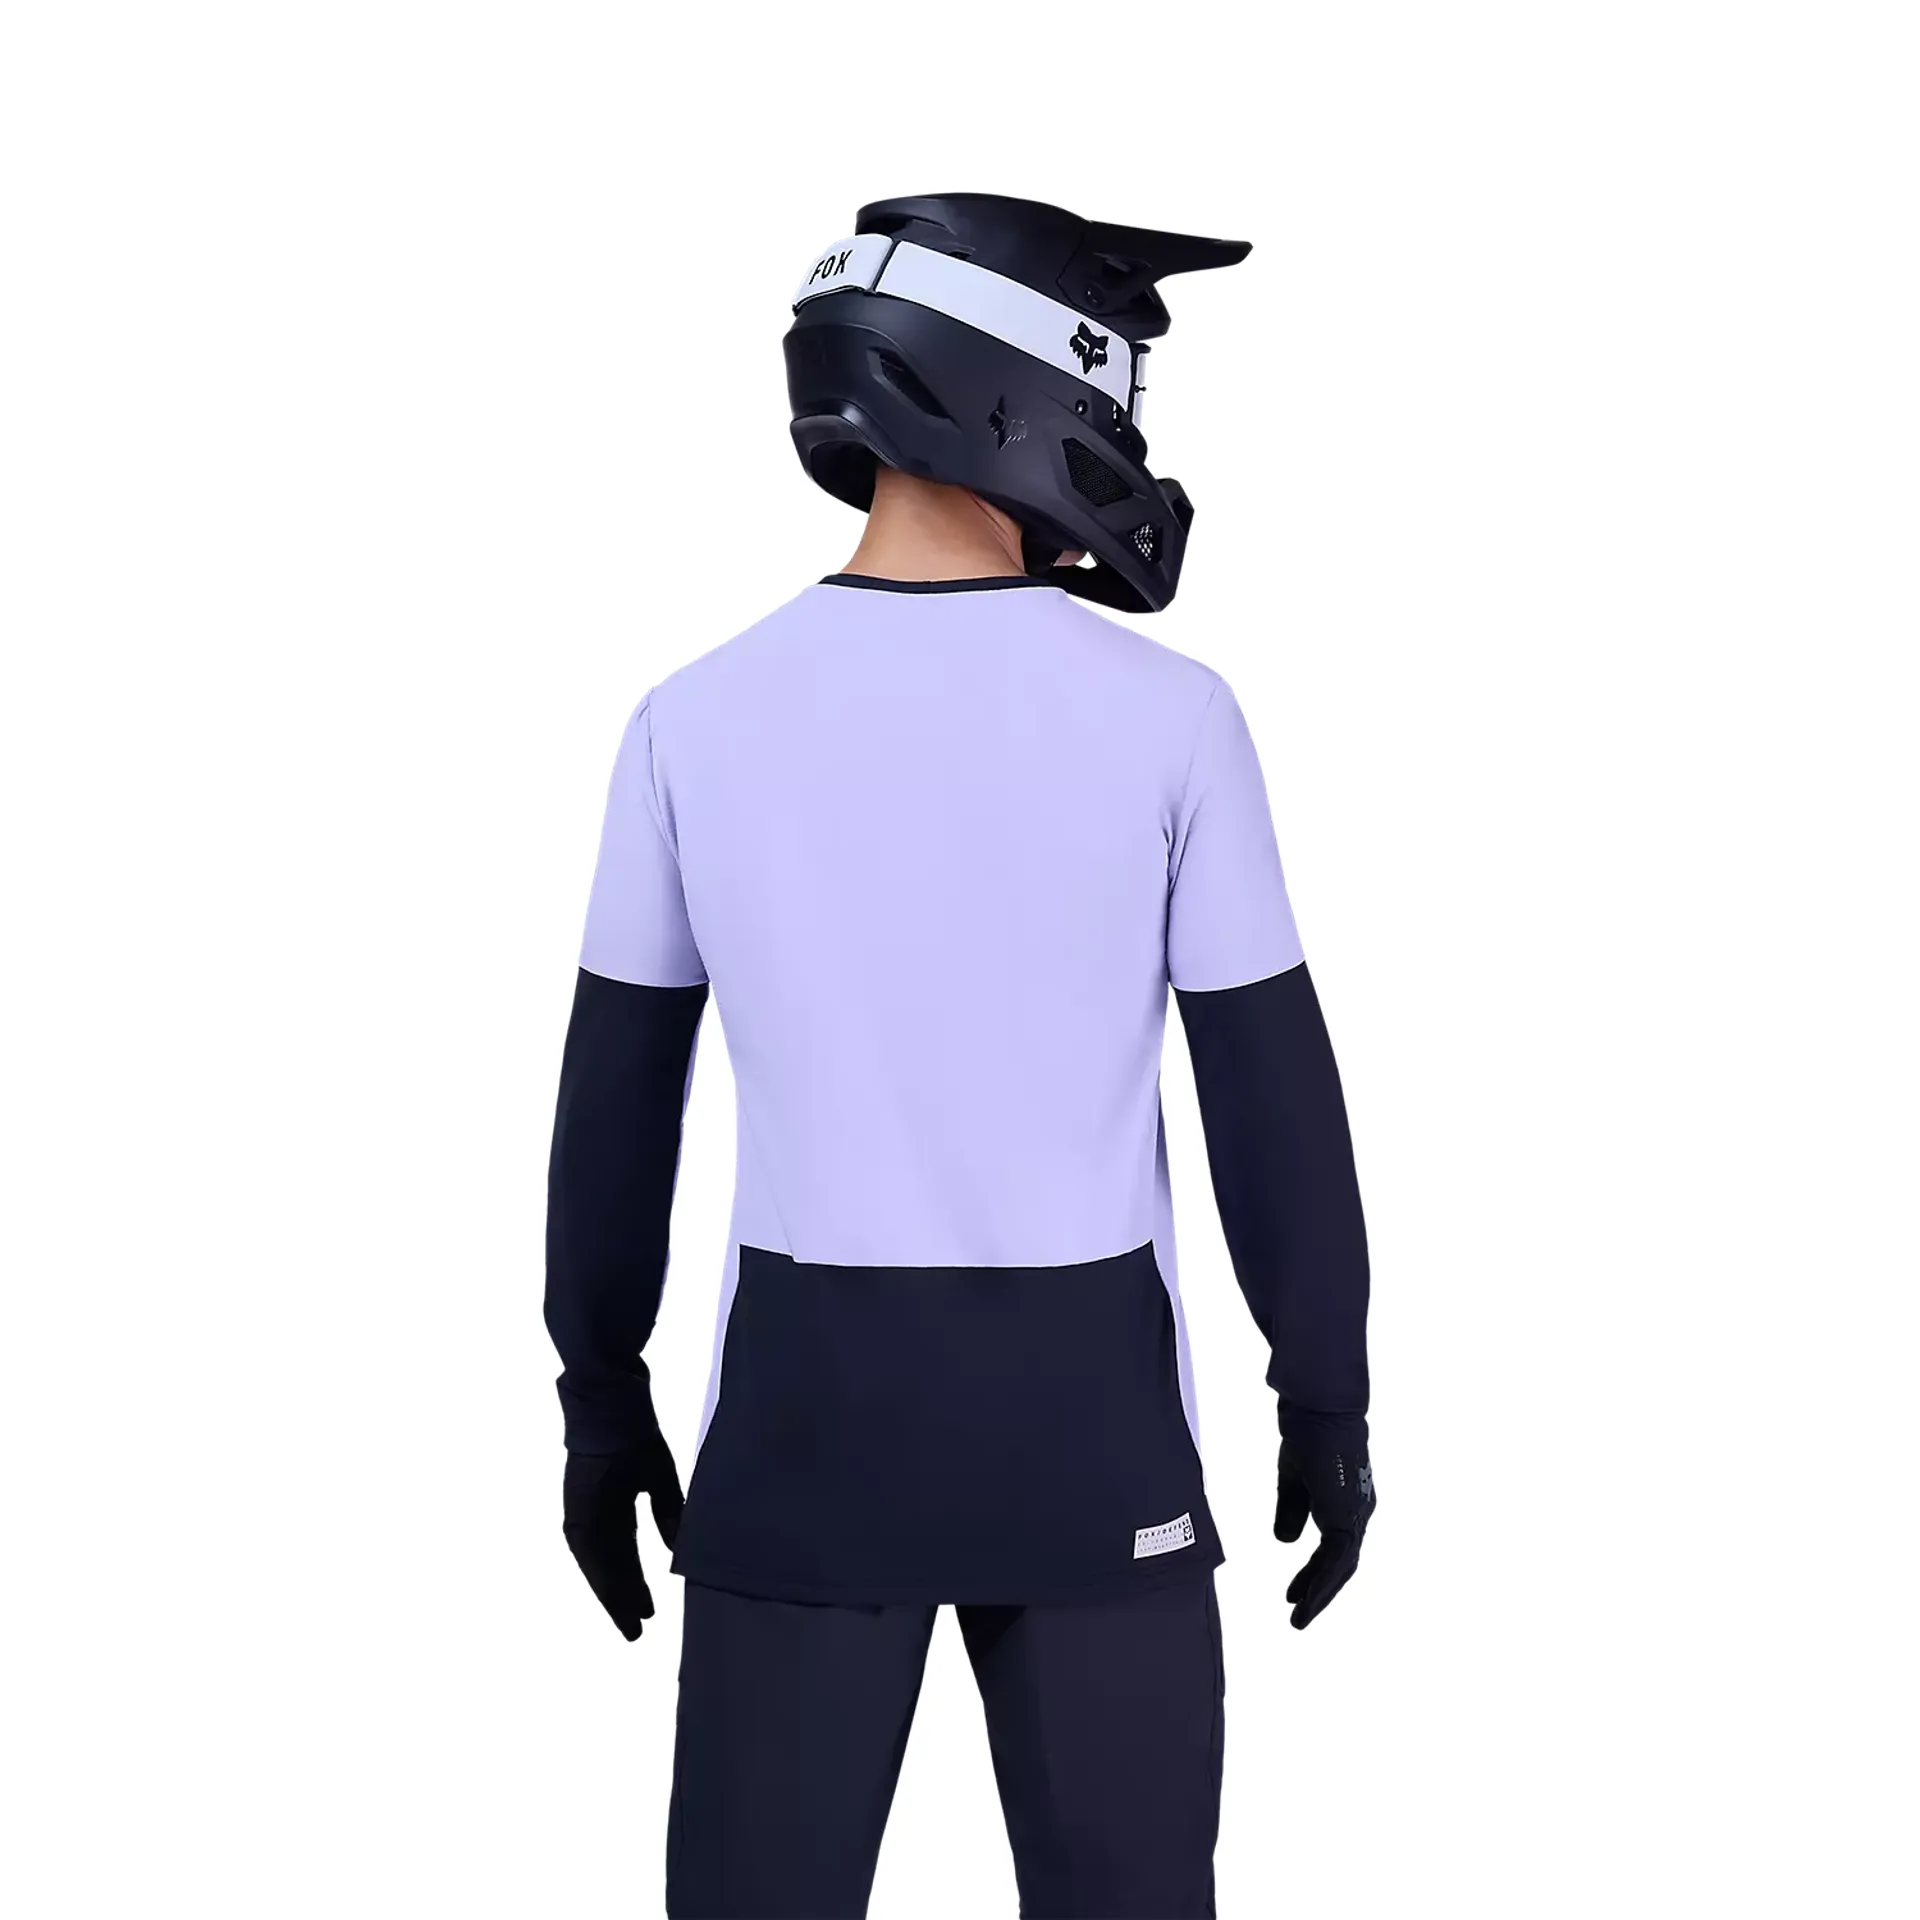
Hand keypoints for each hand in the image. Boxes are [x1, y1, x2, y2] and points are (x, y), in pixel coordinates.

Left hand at [562, 1438, 684, 1640]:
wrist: (614, 1407)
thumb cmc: (637, 1436)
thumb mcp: (659, 1480)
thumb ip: (666, 1514)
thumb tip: (676, 1548)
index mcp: (616, 1508)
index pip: (624, 1555)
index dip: (634, 1584)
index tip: (647, 1612)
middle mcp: (596, 1518)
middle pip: (610, 1567)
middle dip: (623, 1597)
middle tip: (638, 1628)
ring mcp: (584, 1514)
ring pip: (598, 1565)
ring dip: (612, 1594)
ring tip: (630, 1621)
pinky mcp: (577, 1509)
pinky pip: (589, 1552)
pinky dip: (601, 1574)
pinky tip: (613, 1596)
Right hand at [1273, 1429, 1374, 1629]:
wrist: (1317, 1412)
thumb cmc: (1307, 1435)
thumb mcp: (1292, 1480)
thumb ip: (1291, 1511)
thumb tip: (1286, 1542)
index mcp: (1345, 1503)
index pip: (1335, 1549)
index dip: (1315, 1573)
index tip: (1294, 1593)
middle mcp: (1356, 1512)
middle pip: (1342, 1565)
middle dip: (1319, 1590)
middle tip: (1298, 1614)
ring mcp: (1355, 1516)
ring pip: (1341, 1568)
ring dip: (1320, 1595)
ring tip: (1298, 1619)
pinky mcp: (1347, 1518)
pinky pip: (1336, 1561)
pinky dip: (1321, 1583)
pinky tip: (1305, 1600)